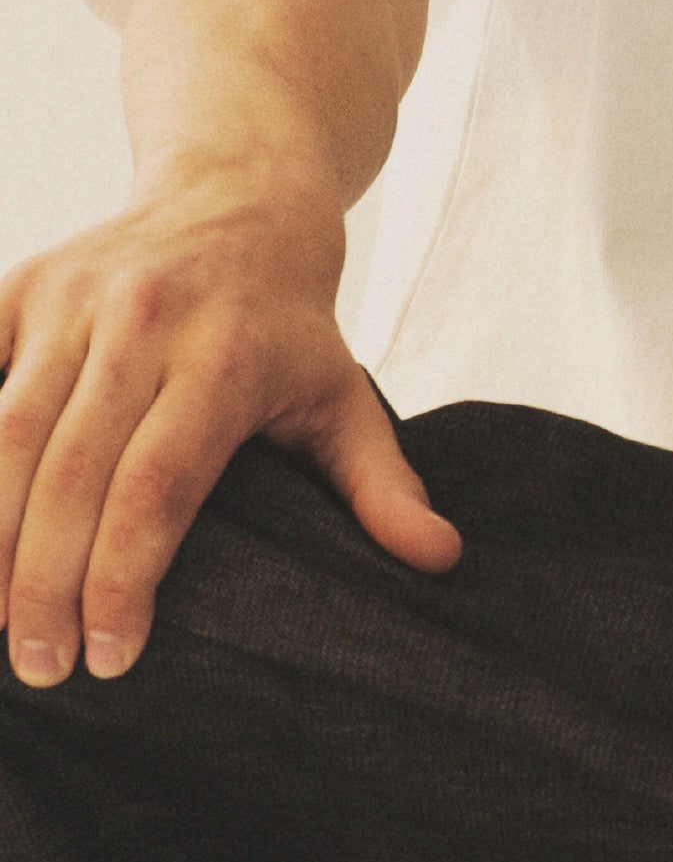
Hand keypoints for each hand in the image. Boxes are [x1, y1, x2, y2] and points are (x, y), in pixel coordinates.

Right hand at [0, 159, 459, 684]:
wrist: (240, 193)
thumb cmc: (291, 323)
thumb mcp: (347, 397)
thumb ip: (383, 486)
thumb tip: (440, 559)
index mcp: (228, 357)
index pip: (159, 488)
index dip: (124, 578)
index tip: (111, 659)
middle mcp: (144, 322)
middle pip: (71, 473)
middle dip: (45, 582)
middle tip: (42, 668)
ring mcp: (74, 301)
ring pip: (5, 433)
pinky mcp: (21, 288)